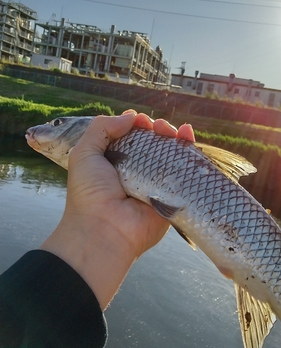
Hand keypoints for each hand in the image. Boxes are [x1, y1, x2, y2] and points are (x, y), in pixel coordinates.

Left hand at [40, 111, 194, 309]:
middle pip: (153, 144)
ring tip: (173, 130)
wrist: (104, 230)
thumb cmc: (89, 193)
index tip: (140, 121)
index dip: (138, 125)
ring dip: (174, 136)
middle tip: (158, 127)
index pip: (131, 138)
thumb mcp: (84, 154)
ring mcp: (155, 184)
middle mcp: (136, 172)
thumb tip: (130, 116)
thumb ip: (102, 128)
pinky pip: (184, 172)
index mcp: (115, 163)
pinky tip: (188, 136)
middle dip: (158, 129)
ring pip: (170, 154)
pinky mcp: (172, 195)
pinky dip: (190, 151)